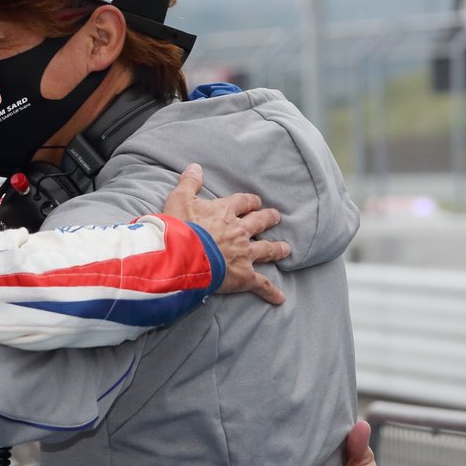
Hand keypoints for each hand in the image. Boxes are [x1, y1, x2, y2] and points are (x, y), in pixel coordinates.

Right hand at [162, 163, 289, 304]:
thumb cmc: (179, 228)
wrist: (183, 255)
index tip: (255, 202)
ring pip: (266, 249)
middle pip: (259, 222)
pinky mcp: (243, 275)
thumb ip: (189, 183)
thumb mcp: (178, 199)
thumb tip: (195, 167)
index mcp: (225, 212)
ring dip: (277, 249)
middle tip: (276, 217)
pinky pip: (261, 284)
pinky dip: (270, 291)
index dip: (249, 202)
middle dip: (268, 219)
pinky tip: (280, 298)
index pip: (242, 202)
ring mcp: (244, 254)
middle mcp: (239, 231)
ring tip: (286, 249)